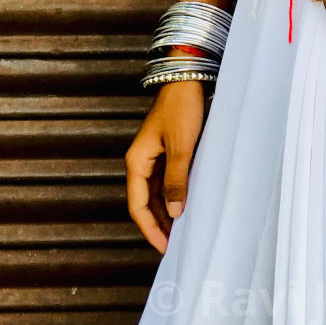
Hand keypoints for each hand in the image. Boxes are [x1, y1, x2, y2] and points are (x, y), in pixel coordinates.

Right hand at [125, 78, 208, 253]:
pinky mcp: (167, 149)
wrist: (188, 76)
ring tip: (182, 230)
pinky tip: (186, 203)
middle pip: (145, 202)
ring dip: (166, 211)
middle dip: (158, 224)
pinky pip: (167, 180)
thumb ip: (176, 180)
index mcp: (137, 161)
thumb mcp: (181, 147)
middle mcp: (142, 161)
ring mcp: (154, 155)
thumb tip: (173, 212)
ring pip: (156, 192)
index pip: (137, 206)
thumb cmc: (182, 107)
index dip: (150, 229)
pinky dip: (174, 194)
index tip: (164, 248)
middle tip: (175, 245)